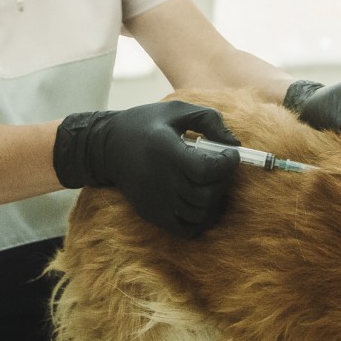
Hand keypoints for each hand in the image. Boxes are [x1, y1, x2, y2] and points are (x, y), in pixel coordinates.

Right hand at [54, 102, 240, 237]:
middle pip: (207, 194)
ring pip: (201, 214)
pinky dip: (202, 220)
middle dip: (223, 181)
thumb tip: (234, 143)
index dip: (227, 163)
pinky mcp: (153, 214)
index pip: (206, 169)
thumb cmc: (145, 124)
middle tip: (220, 167)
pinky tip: (201, 201)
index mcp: (166, 151)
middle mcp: (161, 181)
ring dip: (215, 200)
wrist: (106, 147)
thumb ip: (209, 120)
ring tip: (211, 182)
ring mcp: (156, 202)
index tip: (230, 154)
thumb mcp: (176, 110)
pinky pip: (188, 229)